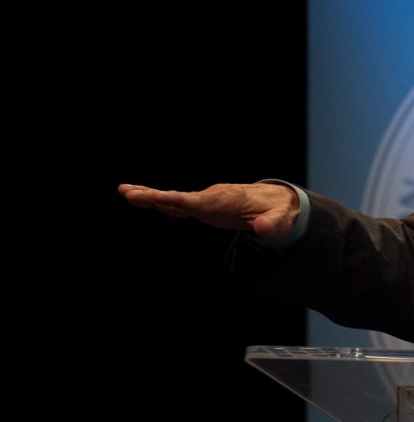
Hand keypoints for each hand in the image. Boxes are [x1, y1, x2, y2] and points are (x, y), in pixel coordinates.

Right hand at [118, 182, 300, 239]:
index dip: (181, 200)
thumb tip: (263, 230)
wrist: (276, 200)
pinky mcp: (203, 207)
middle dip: (156, 196)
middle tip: (129, 192)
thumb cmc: (278, 211)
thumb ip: (272, 224)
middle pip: (180, 198)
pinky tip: (139, 199)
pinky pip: (177, 205)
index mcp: (226, 200)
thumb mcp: (280, 220)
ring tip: (124, 191)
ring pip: (174, 199)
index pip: (200, 201)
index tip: (162, 197)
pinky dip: (159, 202)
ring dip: (150, 196)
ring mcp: (206, 201)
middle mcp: (212, 197)